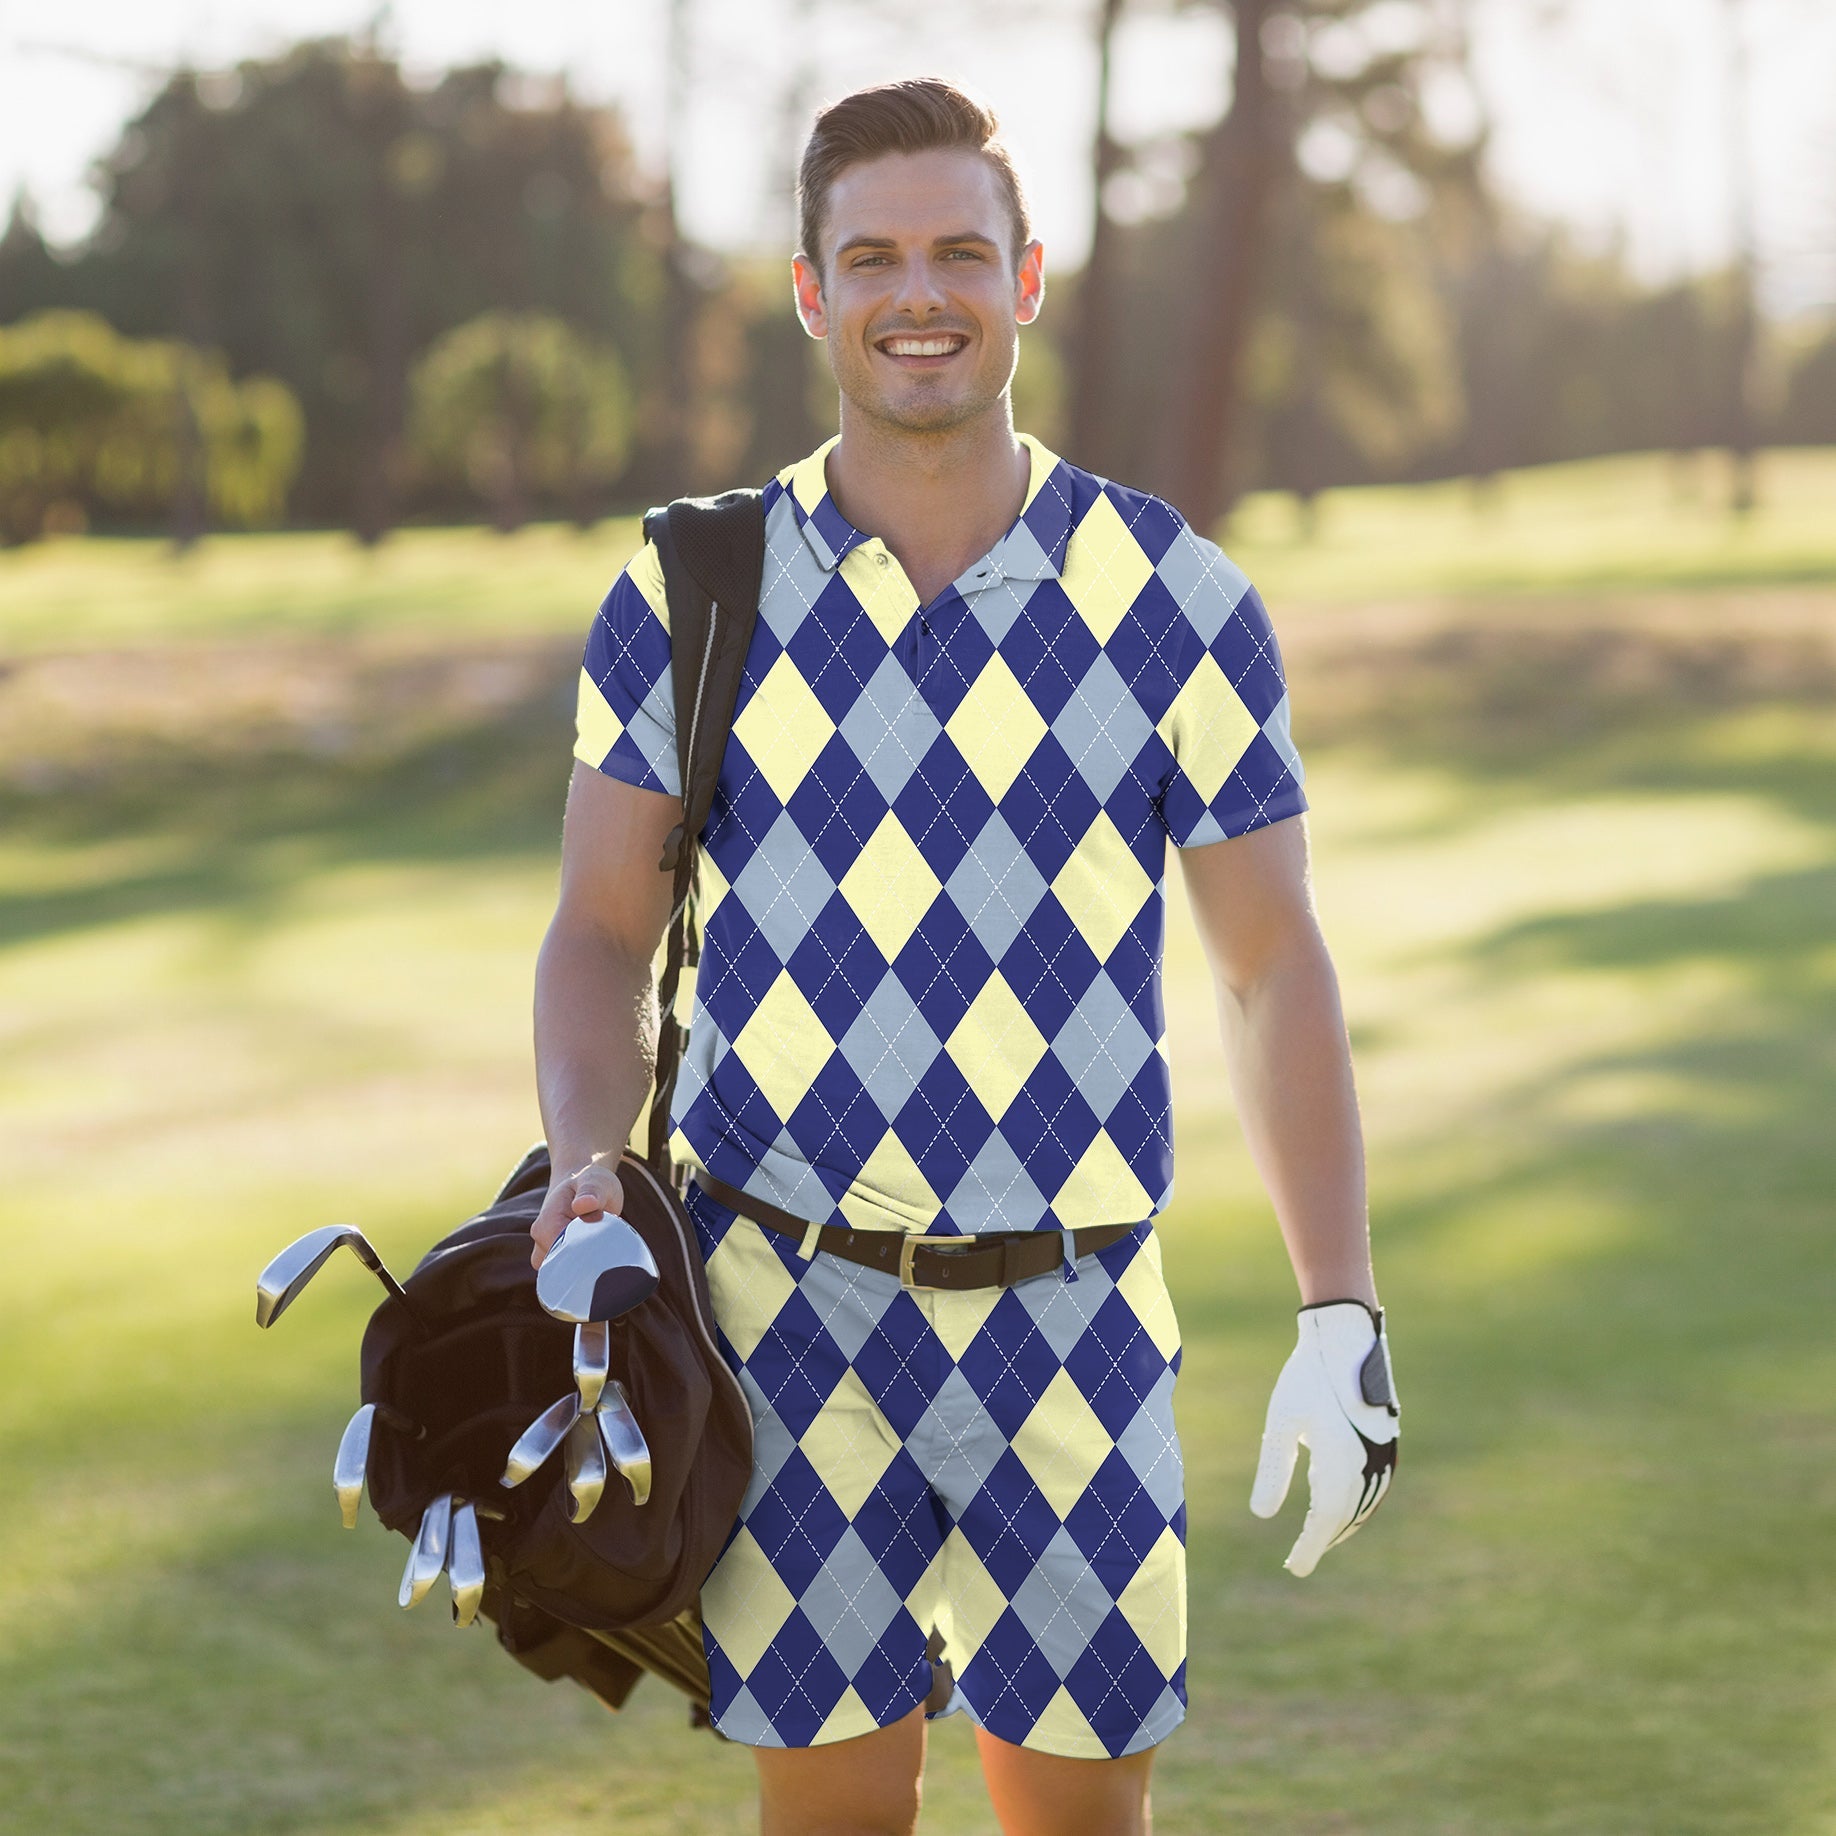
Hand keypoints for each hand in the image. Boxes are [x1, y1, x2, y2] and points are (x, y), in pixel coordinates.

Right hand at [530, 1155, 625, 1269]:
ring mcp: (546, 1251)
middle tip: (606, 1247)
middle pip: (563, 1268)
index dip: (585, 1255)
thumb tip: (583, 1204)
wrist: (581, 1183)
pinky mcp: (557, 1257)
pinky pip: (569, 1273)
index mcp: (547, 1223)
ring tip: (602, 1247)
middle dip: (585, 1263)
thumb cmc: (590, 1181)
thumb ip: (591, 1192)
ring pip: (565, 1274)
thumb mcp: (596, 1181)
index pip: (561, 1254)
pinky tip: (598, 1254)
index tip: (603, 1248)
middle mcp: (541, 1241)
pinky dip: (584, 1268)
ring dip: (584, 1266)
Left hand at [1250, 1301, 1398, 1575]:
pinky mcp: (1388, 1444)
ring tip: (1318, 1537)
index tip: (1294, 1568)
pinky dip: (1357, 1504)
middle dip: (1323, 1539)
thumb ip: (1273, 1469)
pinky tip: (1338, 1504)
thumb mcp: (1281, 1422)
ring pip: (1363, 1505)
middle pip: (1346, 1517)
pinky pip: (1375, 1487)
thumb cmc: (1306, 1377)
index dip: (1311, 1547)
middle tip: (1300, 1560)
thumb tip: (1261, 1515)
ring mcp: (1383, 1455)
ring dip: (1341, 1524)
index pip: (1326, 1520)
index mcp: (1341, 1462)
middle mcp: (1369, 1464)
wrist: (1344, 1338)